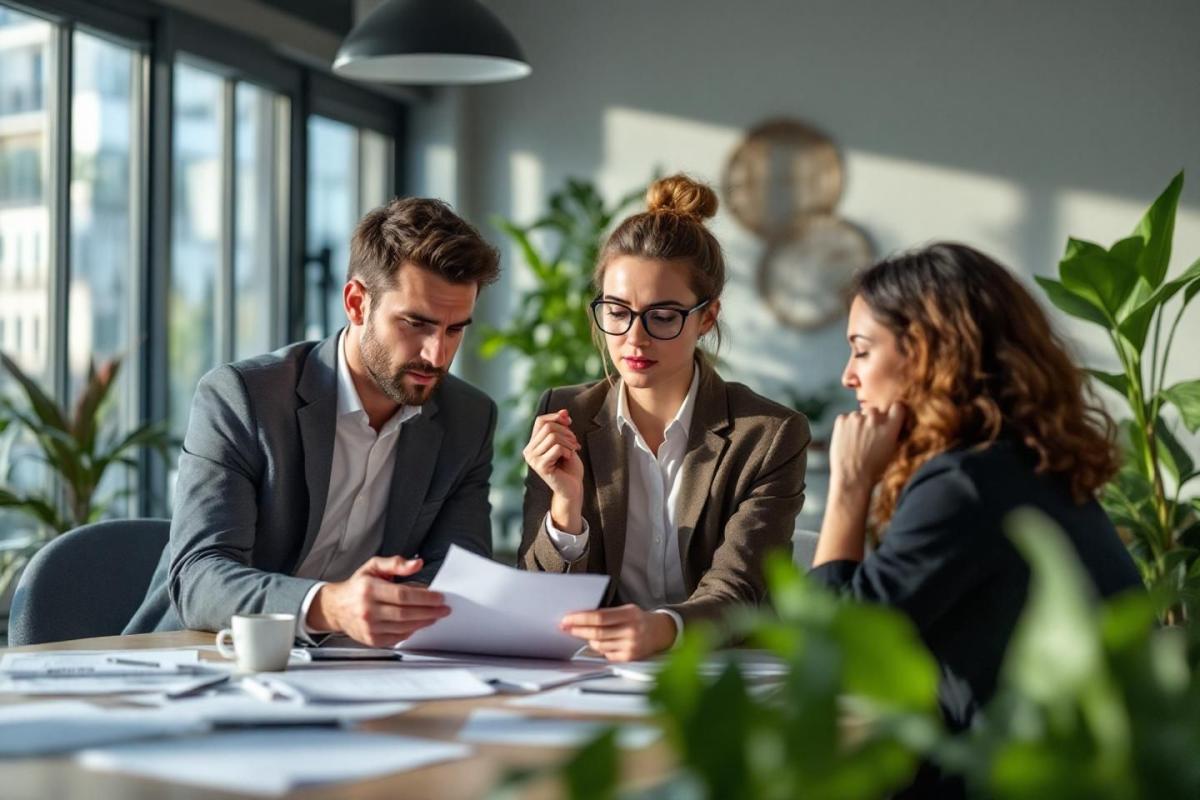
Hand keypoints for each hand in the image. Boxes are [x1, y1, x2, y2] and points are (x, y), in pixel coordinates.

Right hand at [306, 556, 449, 646]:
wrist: (336, 607)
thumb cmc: (358, 586)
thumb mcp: (374, 567)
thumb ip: (396, 563)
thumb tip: (417, 563)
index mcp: (369, 589)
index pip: (403, 595)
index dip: (424, 597)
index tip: (439, 597)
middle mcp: (368, 610)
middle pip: (406, 613)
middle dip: (429, 611)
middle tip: (443, 609)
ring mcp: (369, 627)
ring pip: (403, 627)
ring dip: (423, 622)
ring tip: (435, 615)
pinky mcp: (371, 639)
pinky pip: (397, 638)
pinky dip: (411, 631)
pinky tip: (418, 624)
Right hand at [523, 409, 585, 531]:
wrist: (572, 487)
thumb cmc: (569, 465)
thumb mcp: (567, 441)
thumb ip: (562, 427)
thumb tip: (564, 411)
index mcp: (532, 444)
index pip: (541, 420)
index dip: (556, 418)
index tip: (570, 423)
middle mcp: (528, 451)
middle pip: (548, 427)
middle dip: (566, 432)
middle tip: (575, 443)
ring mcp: (532, 459)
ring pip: (553, 436)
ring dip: (568, 442)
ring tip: (573, 451)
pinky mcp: (540, 466)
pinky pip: (556, 448)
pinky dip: (567, 451)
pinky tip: (568, 458)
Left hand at [560, 604, 676, 661]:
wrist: (660, 632)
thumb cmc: (639, 619)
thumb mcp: (626, 610)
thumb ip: (607, 614)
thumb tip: (581, 618)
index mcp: (629, 614)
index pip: (599, 617)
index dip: (580, 619)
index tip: (567, 619)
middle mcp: (631, 631)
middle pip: (597, 632)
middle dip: (577, 630)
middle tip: (565, 627)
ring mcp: (631, 646)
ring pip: (599, 645)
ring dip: (588, 639)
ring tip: (585, 633)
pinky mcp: (630, 658)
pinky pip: (606, 654)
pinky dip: (600, 648)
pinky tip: (600, 642)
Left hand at [829, 403, 906, 493]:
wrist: (852, 478)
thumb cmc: (874, 469)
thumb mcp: (892, 451)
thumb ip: (893, 433)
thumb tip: (895, 422)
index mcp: (890, 427)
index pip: (898, 407)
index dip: (894, 412)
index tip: (891, 418)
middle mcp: (874, 419)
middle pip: (876, 411)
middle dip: (874, 420)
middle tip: (869, 437)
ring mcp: (856, 418)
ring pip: (860, 415)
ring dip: (859, 424)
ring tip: (856, 442)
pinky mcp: (842, 420)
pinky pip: (846, 418)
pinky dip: (846, 426)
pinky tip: (847, 441)